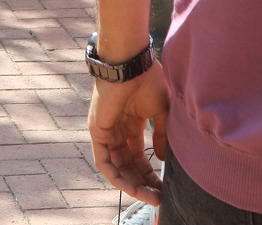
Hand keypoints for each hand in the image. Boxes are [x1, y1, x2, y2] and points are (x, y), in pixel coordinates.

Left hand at [89, 67, 170, 203]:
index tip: (164, 186)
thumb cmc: (147, 80)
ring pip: (116, 167)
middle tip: (159, 197)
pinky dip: (116, 176)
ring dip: (132, 184)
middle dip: (144, 183)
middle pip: (129, 165)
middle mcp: (117, 130)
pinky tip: (132, 188)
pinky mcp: (97, 131)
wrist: (130, 64)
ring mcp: (105, 131)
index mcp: (131, 123)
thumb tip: (160, 159)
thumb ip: (160, 135)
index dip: (151, 172)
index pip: (139, 156)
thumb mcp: (161, 112)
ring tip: (150, 197)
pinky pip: (104, 161)